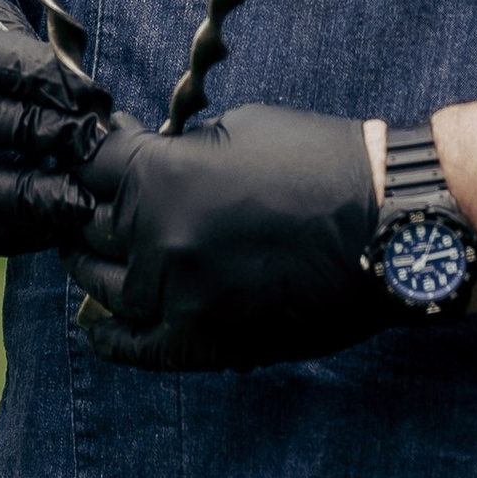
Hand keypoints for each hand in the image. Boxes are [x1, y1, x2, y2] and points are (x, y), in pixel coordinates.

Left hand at [68, 104, 395, 370]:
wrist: (387, 228)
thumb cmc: (320, 162)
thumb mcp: (238, 128)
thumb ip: (178, 152)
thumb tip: (143, 160)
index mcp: (160, 178)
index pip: (89, 165)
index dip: (92, 155)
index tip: (98, 153)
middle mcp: (156, 242)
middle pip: (90, 227)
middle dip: (94, 208)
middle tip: (100, 200)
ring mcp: (178, 299)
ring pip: (104, 287)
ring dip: (97, 264)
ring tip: (98, 251)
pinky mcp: (206, 343)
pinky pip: (136, 349)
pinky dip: (110, 338)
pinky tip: (96, 326)